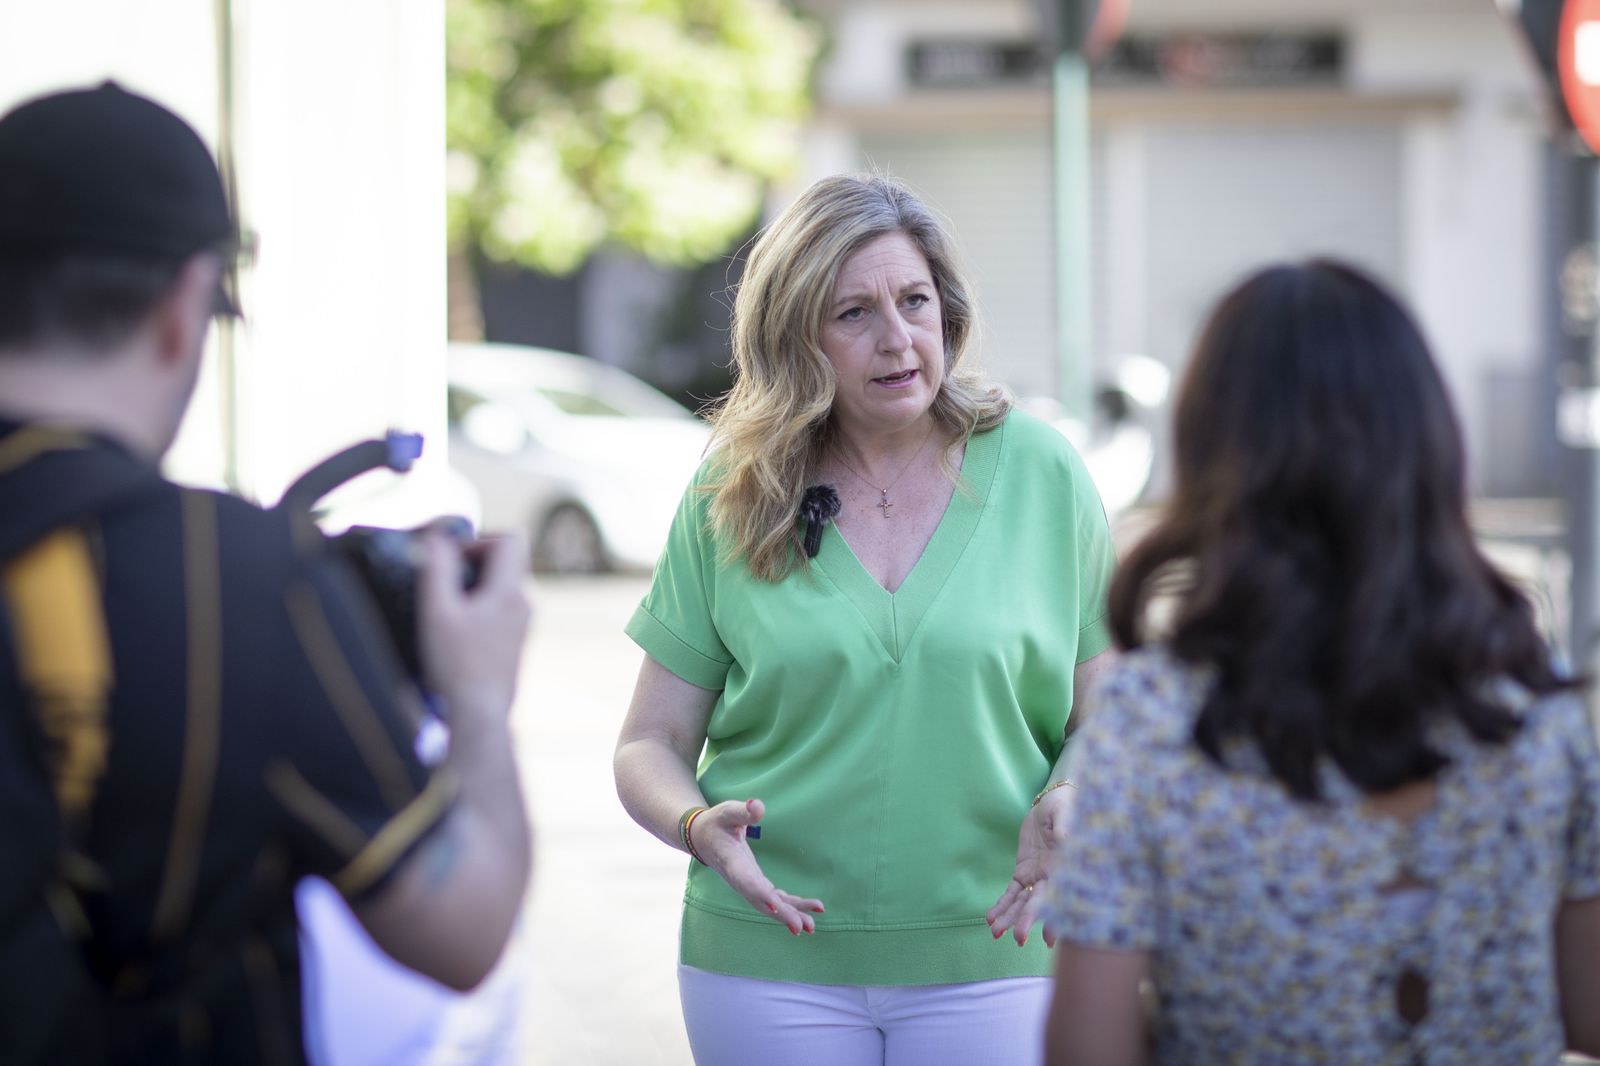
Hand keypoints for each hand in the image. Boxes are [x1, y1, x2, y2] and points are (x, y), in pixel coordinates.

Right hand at [417, 531, 530, 723]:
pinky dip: (479, 606)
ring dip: (474, 586)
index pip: (510, 539)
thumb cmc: (456, 664)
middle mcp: (524, 603)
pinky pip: (500, 606)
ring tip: (446, 612)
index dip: (478, 539)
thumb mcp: (437, 612)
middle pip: (505, 559)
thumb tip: (436, 538)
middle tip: (442, 585)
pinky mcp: (516, 640)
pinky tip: (457, 632)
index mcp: (510, 591)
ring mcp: (523, 623)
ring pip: (501, 584)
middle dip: (472, 563)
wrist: (479, 713)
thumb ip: (436, 569)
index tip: (451, 560)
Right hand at [689, 798, 824, 935]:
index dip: (760, 893)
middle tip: (801, 927)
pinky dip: (791, 905)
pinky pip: (775, 898)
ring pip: (769, 904)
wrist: (702, 838)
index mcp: (732, 861)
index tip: (774, 905)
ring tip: (812, 926)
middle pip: (760, 900)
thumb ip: (742, 811)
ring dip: (790, 914)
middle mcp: (739, 879)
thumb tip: (757, 806)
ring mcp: (748, 884)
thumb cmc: (716, 823)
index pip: (746, 880)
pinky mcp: (756, 883)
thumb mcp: (727, 812)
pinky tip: (810, 910)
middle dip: (780, 914)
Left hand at [986, 783, 1073, 946]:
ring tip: (995, 933)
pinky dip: (1001, 905)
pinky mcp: (1023, 872)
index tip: (1048, 937)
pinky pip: (1011, 892)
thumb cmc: (1064, 807)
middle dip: (1027, 921)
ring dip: (1009, 918)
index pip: (1059, 897)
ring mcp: (1036, 877)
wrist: (1053, 802)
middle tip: (1017, 939)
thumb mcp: (1064, 815)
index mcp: (1064, 868)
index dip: (1054, 917)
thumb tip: (1066, 841)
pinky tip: (990, 919)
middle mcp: (1051, 878)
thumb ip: (1064, 829)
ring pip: (1021, 903)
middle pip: (1037, 904)